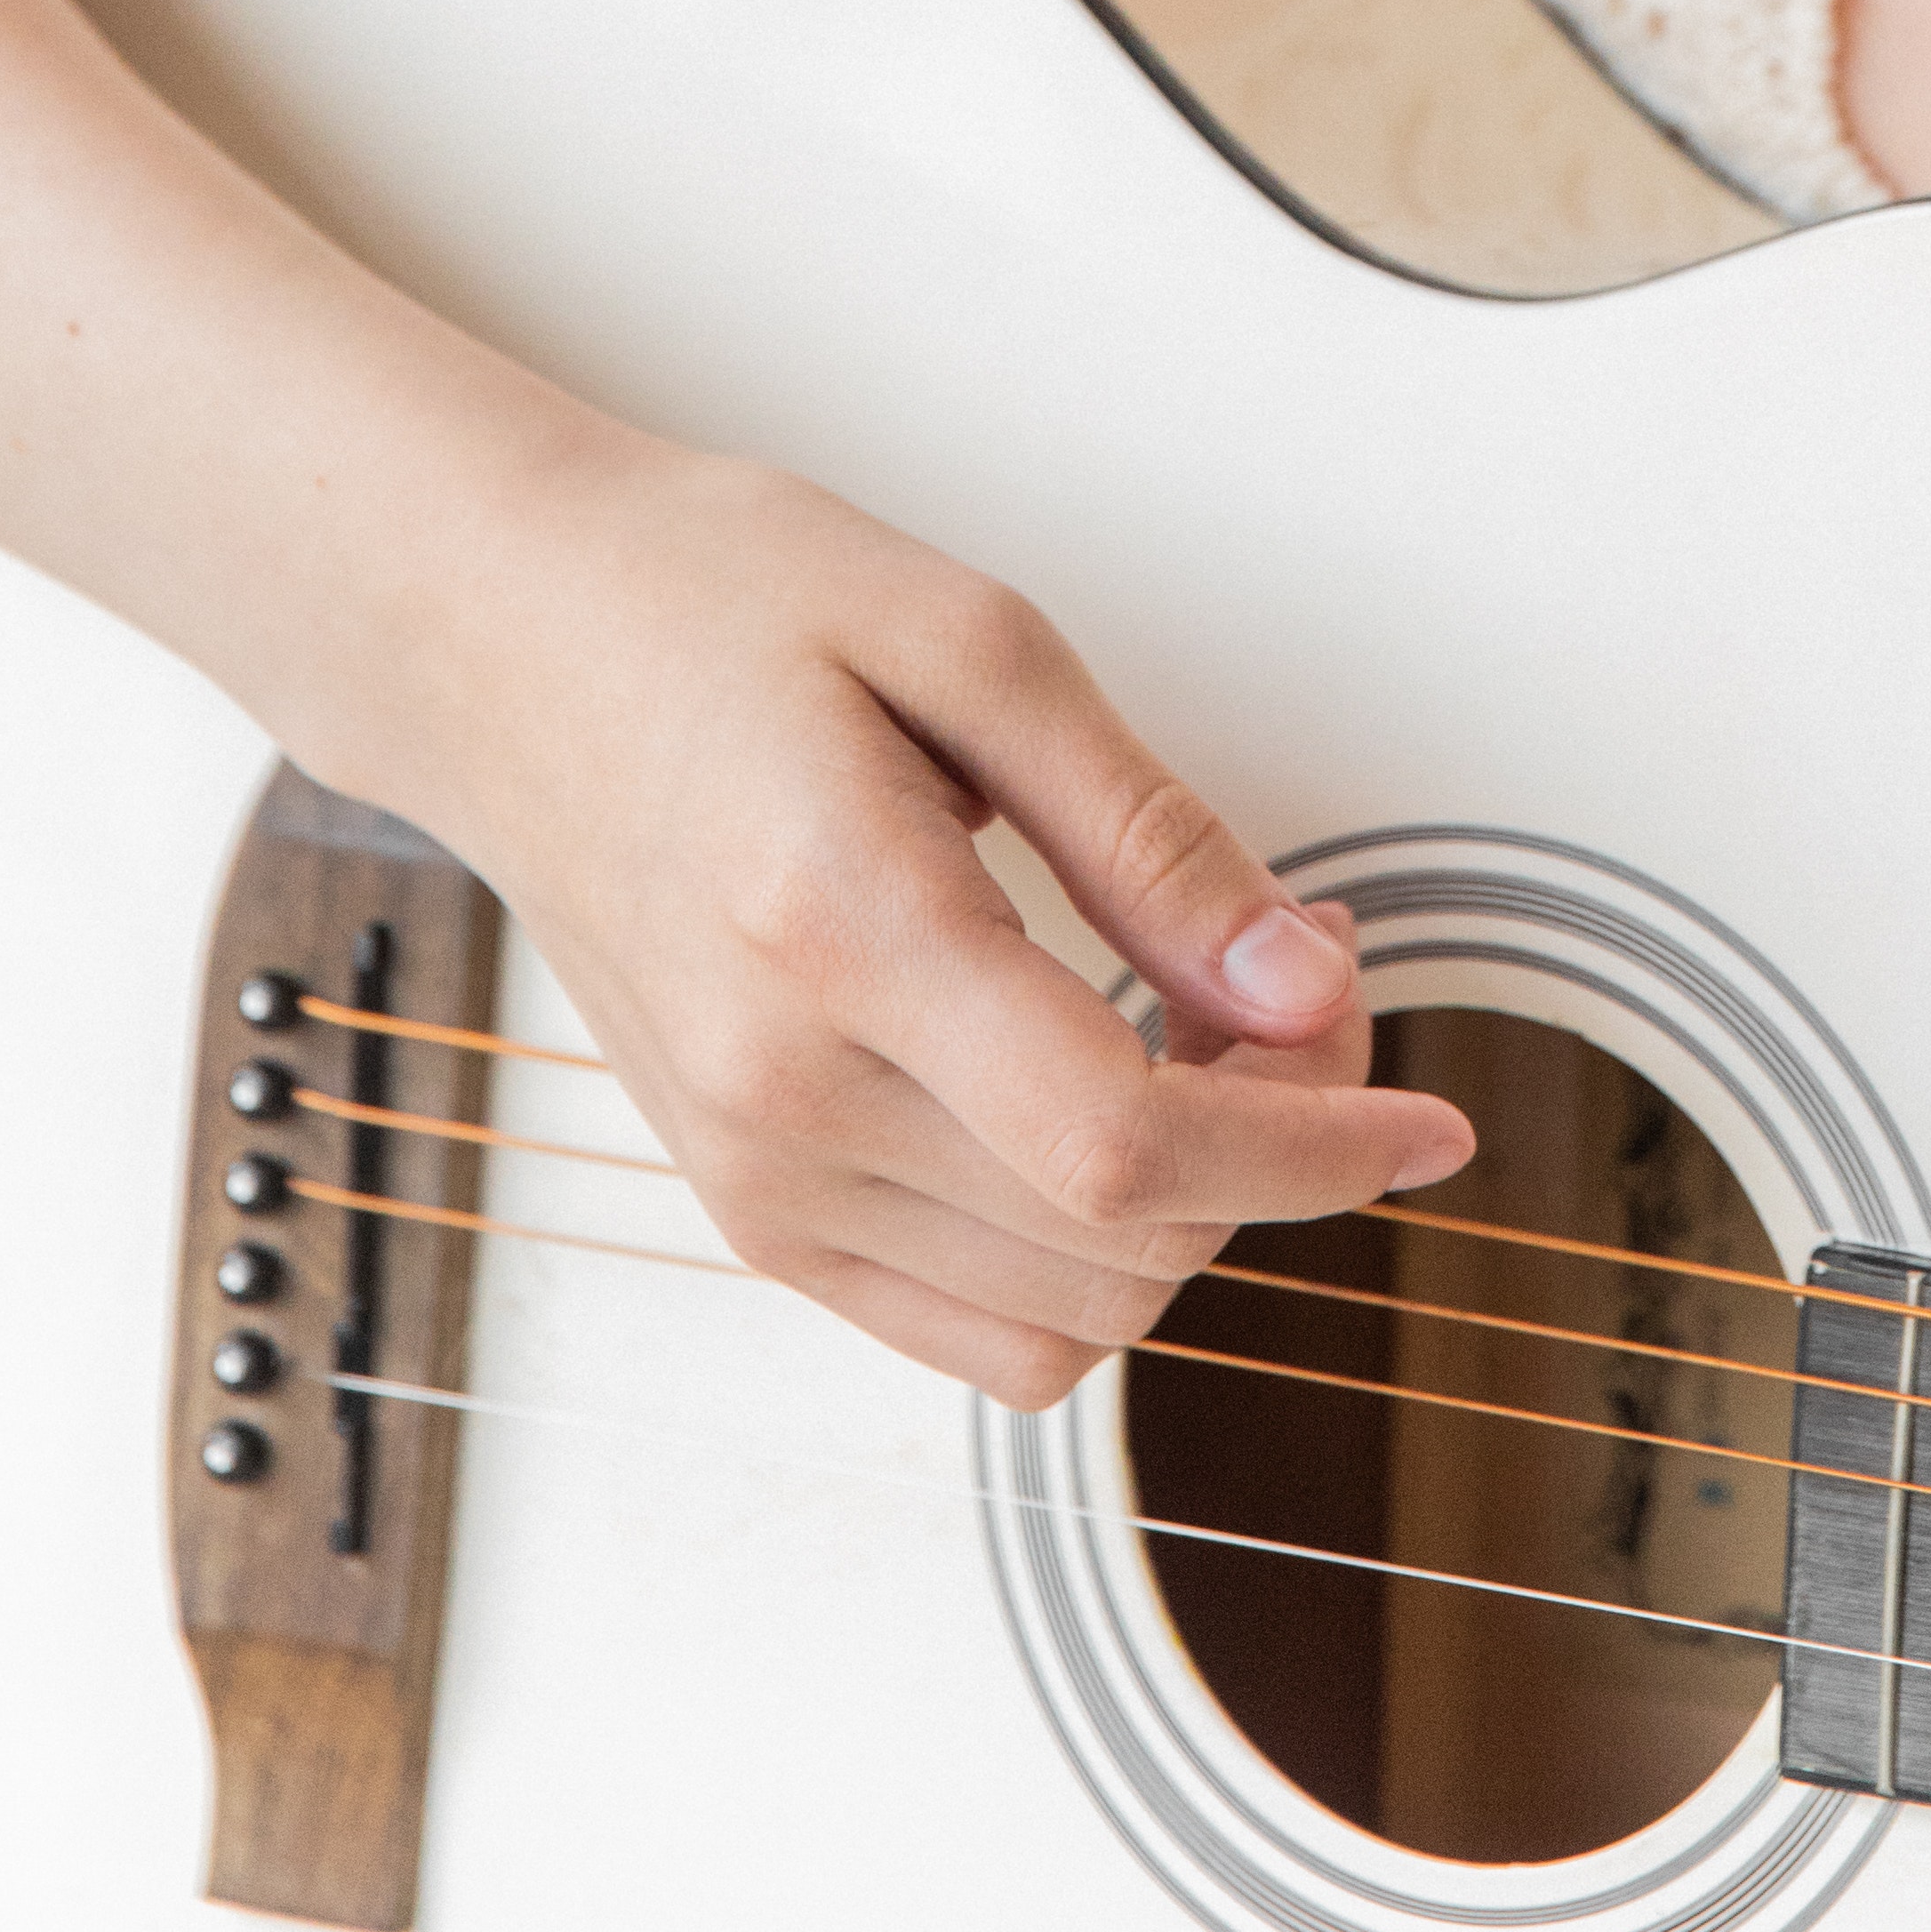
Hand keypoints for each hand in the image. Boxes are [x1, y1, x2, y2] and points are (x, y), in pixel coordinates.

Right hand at [387, 431, 1470, 1407]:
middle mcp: (782, 1097)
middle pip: (1118, 1245)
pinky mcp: (745, 1207)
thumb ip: (1146, 835)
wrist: (505, 646)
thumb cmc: (713, 603)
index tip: (1425, 1114)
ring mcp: (751, 1176)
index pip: (1127, 1149)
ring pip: (1061, 1318)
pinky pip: (967, 1327)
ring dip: (1192, 1209)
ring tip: (1208, 1030)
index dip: (1314, 1150)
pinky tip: (1109, 1103)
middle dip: (1279, 1143)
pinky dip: (1086, 1257)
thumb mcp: (971, 641)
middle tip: (1299, 979)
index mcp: (841, 933)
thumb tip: (1298, 985)